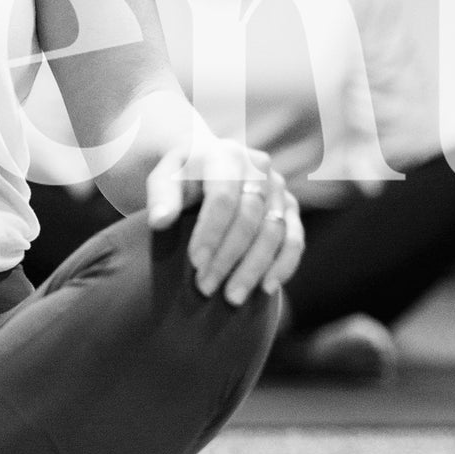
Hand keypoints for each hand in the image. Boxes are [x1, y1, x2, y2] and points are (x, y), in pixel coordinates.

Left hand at [145, 138, 302, 304]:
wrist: (204, 165)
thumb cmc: (179, 178)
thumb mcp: (162, 179)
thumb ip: (160, 197)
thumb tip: (160, 221)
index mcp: (225, 155)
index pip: (223, 197)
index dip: (211, 232)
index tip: (195, 264)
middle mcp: (258, 167)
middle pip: (250, 217)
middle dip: (229, 256)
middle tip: (206, 288)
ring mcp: (278, 187)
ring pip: (275, 231)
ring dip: (254, 268)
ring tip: (232, 298)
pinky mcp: (290, 206)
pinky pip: (294, 238)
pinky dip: (284, 265)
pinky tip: (266, 288)